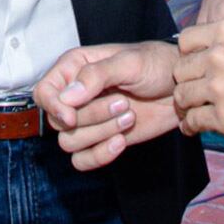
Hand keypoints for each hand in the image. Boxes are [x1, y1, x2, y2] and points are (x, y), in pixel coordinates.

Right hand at [35, 42, 181, 170]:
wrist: (180, 88)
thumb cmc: (156, 65)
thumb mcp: (129, 62)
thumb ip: (96, 75)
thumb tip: (67, 97)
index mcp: (74, 68)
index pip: (43, 92)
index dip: (52, 107)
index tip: (71, 116)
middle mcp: (75, 95)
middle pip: (58, 122)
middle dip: (92, 117)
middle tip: (124, 103)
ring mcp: (87, 120)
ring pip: (69, 143)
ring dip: (100, 134)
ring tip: (129, 116)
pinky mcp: (100, 139)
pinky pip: (82, 160)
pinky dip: (100, 155)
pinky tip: (122, 141)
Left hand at [172, 20, 223, 147]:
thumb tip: (206, 57)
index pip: (185, 41)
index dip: (188, 57)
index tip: (195, 69)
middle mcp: (219, 55)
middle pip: (179, 70)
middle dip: (186, 83)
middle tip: (194, 94)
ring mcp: (219, 86)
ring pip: (182, 97)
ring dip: (186, 107)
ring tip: (193, 112)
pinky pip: (193, 121)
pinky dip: (191, 127)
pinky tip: (195, 128)